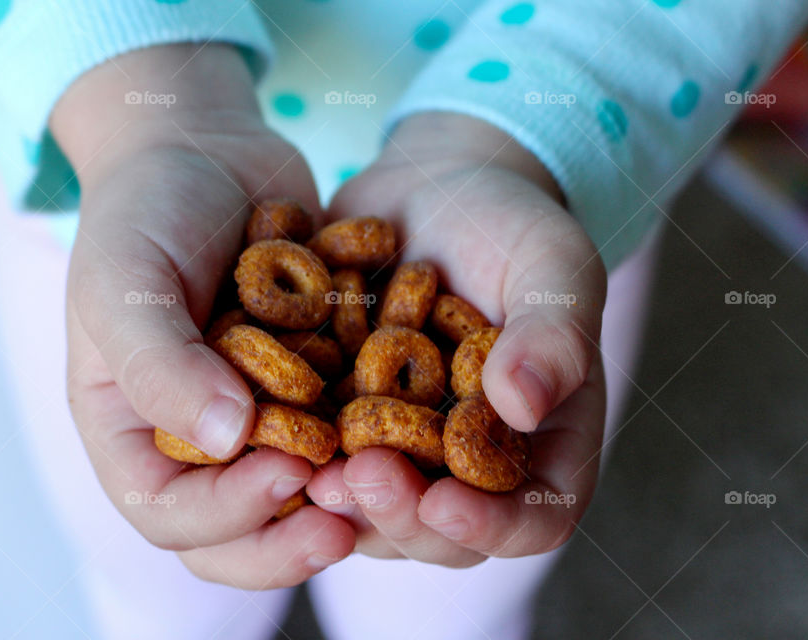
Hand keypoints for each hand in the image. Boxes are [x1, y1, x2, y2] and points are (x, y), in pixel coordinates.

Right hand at [53, 44, 353, 588]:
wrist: (205, 150)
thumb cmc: (143, 210)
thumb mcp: (124, 280)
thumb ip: (159, 364)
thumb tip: (226, 441)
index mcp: (132, 433)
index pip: (170, 515)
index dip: (227, 515)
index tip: (286, 475)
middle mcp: (196, 440)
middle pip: (237, 532)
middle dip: (289, 541)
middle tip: (348, 526)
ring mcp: (258, 417)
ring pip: (300, 495)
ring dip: (343, 503)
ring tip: (393, 486)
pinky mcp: (311, 386)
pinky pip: (343, 433)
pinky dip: (374, 440)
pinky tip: (418, 429)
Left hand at [307, 112, 607, 565]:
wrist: (434, 189)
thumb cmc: (510, 225)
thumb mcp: (550, 266)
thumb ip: (551, 334)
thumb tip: (525, 405)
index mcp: (540, 445)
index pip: (532, 519)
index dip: (490, 528)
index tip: (442, 502)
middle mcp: (466, 465)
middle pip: (439, 533)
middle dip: (397, 517)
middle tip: (356, 477)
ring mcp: (401, 448)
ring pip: (369, 507)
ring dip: (335, 498)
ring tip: (298, 463)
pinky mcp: (343, 420)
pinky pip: (319, 455)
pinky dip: (292, 451)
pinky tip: (256, 428)